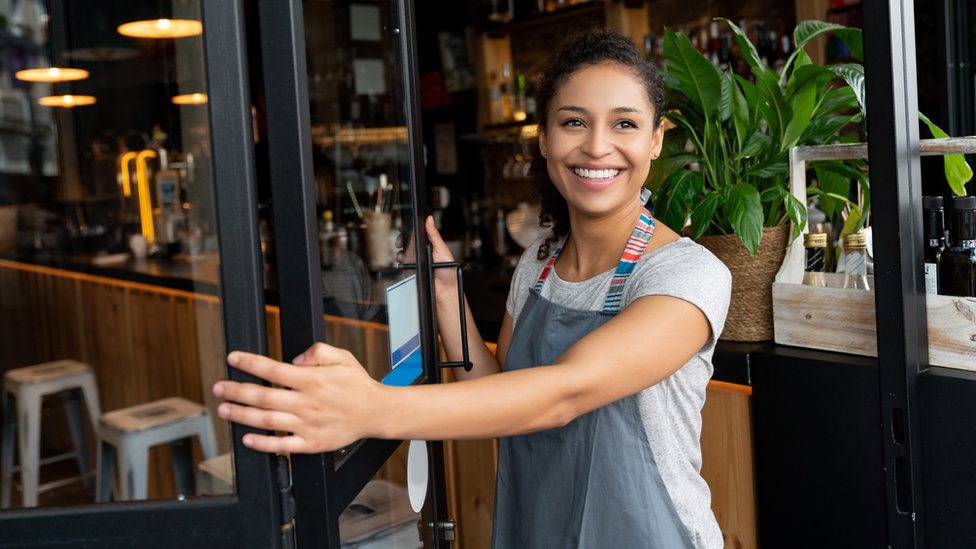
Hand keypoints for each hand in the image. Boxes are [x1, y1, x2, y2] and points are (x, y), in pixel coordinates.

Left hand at [212, 343, 385, 453]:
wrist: (375, 412)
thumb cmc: (356, 384)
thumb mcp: (342, 356)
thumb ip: (317, 351)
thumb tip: (294, 360)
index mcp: (313, 380)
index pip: (273, 369)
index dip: (250, 363)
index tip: (233, 358)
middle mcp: (308, 402)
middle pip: (264, 396)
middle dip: (237, 390)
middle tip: (219, 387)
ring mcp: (308, 424)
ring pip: (268, 421)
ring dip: (242, 415)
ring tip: (225, 409)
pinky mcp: (312, 443)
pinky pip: (283, 445)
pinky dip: (263, 444)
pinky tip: (247, 439)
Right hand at [396, 215, 457, 302]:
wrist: (445, 291)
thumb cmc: (449, 272)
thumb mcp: (442, 250)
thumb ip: (434, 235)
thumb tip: (430, 220)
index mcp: (430, 245)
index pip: (417, 234)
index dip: (410, 231)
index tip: (405, 231)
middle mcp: (422, 253)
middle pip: (407, 243)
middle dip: (401, 241)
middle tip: (400, 243)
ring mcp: (416, 262)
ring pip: (403, 254)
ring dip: (400, 253)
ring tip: (402, 256)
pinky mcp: (412, 271)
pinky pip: (402, 266)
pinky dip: (400, 264)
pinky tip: (403, 263)